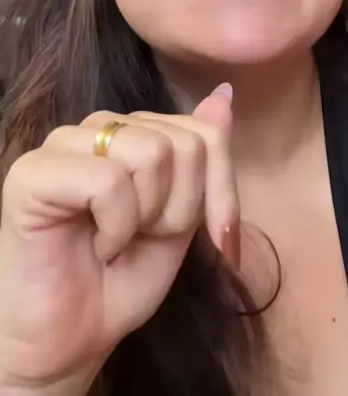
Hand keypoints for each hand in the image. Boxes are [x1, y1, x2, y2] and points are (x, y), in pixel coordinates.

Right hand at [0, 84, 237, 392]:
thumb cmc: (122, 280)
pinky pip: (108, 181)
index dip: (221, 193)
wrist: (70, 343)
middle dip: (181, 210)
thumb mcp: (184, 217)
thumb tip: (224, 95)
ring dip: (147, 218)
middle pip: (184, 143)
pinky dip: (116, 227)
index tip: (216, 241)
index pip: (207, 132)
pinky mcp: (31, 173)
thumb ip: (203, 158)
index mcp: (134, 130)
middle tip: (143, 239)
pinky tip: (97, 245)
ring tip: (117, 240)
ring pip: (150, 153)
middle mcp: (98, 127)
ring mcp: (62, 144)